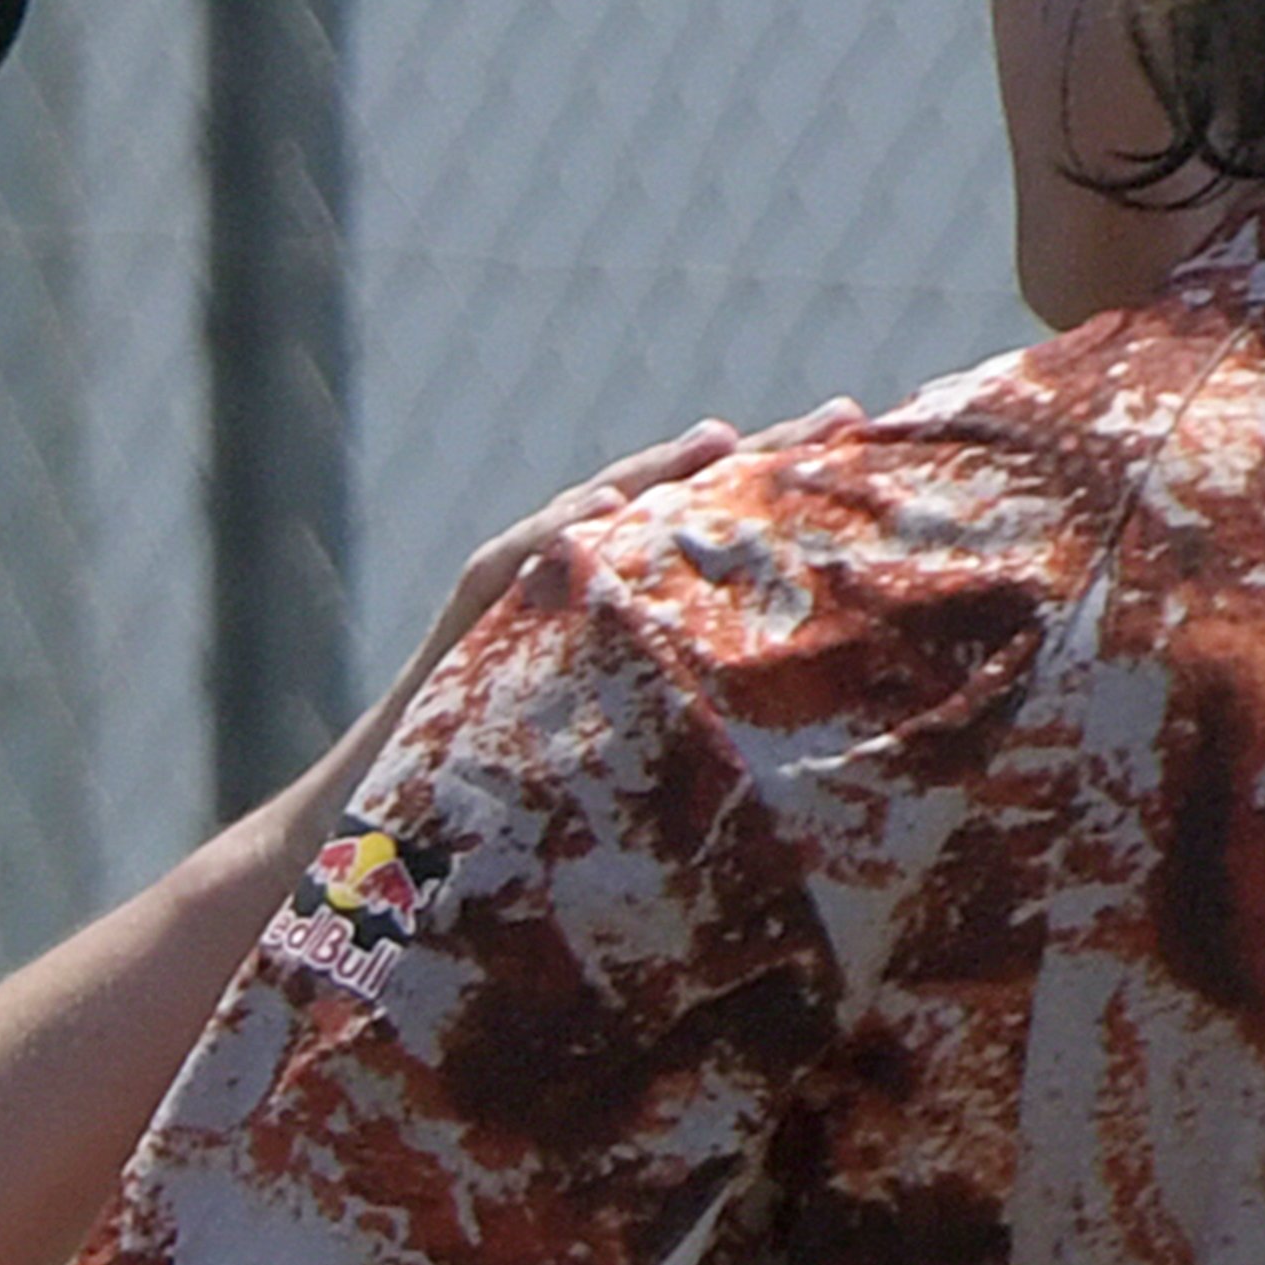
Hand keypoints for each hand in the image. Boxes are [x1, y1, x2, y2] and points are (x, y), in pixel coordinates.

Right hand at [310, 401, 867, 827]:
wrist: (385, 845)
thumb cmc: (529, 823)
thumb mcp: (642, 776)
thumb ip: (710, 747)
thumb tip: (837, 778)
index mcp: (639, 621)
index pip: (726, 545)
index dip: (797, 504)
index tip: (879, 466)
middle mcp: (585, 592)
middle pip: (679, 508)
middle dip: (760, 460)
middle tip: (845, 419)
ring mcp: (522, 600)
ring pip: (596, 519)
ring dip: (659, 475)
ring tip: (724, 441)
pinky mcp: (465, 628)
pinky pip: (508, 571)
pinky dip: (556, 536)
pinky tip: (607, 514)